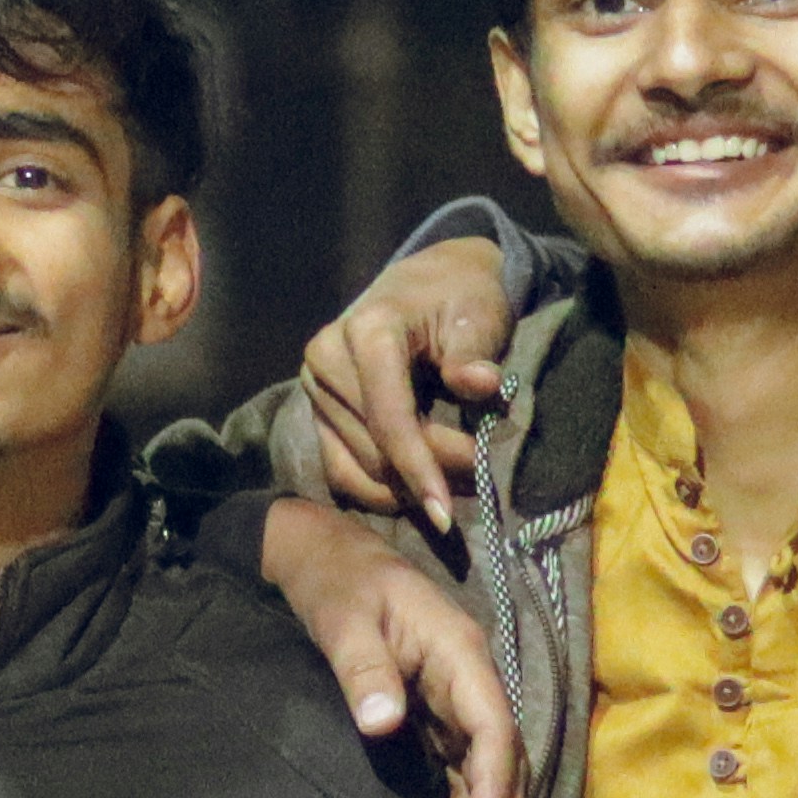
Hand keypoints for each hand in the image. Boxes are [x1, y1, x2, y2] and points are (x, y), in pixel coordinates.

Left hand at [255, 503, 516, 797]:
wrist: (323, 557)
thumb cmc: (338, 583)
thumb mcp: (344, 621)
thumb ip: (364, 671)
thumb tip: (382, 724)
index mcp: (458, 652)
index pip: (492, 724)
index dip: (495, 782)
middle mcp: (467, 680)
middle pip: (496, 760)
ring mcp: (453, 702)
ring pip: (480, 774)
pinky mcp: (434, 719)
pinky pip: (457, 773)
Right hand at [300, 238, 522, 527]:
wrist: (430, 284)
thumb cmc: (461, 298)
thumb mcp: (479, 315)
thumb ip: (474, 353)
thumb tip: (482, 384)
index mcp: (367, 331)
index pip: (388, 417)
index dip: (419, 467)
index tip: (447, 513)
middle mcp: (327, 358)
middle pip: (376, 446)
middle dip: (429, 475)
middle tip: (480, 483)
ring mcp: (315, 387)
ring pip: (358, 465)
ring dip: (408, 487)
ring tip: (457, 488)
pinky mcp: (317, 411)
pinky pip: (340, 469)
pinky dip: (379, 490)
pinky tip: (416, 495)